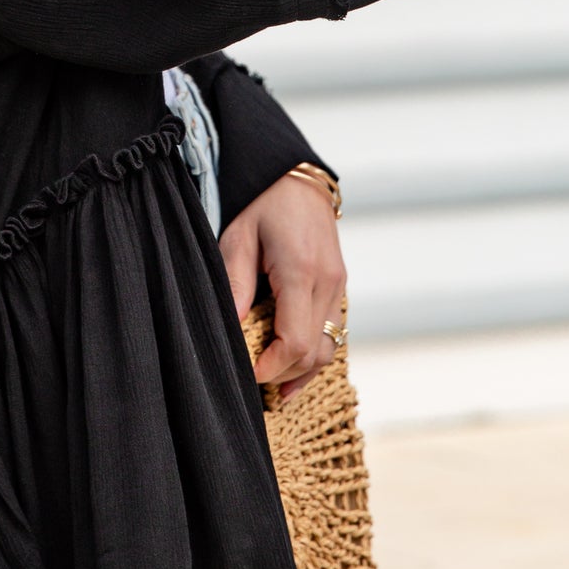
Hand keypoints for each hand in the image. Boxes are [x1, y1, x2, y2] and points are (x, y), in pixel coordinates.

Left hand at [218, 170, 345, 401]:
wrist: (296, 177)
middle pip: (315, 351)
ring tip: (276, 391)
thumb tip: (229, 330)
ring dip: (303, 370)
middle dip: (285, 375)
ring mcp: (339, 285)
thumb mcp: (238, 238)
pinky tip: (296, 372)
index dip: (272, 367)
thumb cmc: (262, 203)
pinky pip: (334, 332)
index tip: (248, 374)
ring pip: (331, 347)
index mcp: (301, 271)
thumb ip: (235, 284)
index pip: (295, 340)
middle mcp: (328, 283)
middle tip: (254, 385)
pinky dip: (316, 354)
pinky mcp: (340, 286)